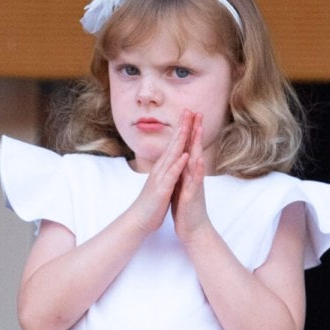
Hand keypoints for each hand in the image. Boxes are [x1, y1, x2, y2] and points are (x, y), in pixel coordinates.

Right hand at [127, 109, 195, 235]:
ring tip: (188, 126)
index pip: (173, 143)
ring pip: (172, 155)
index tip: (189, 114)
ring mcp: (160, 178)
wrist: (140, 220)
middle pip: (173, 144)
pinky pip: (171, 175)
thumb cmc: (152, 201)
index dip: (181, 128)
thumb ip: (166, 169)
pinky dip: (178, 165)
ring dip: (180, 141)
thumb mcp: (161, 181)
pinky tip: (185, 156)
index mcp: (163, 167)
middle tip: (189, 110)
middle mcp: (161, 168)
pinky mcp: (162, 189)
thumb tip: (172, 159)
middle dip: (182, 127)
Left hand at [168, 113, 212, 246]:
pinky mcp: (194, 195)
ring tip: (199, 129)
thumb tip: (180, 158)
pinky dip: (196, 170)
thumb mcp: (182, 185)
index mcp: (188, 172)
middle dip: (196, 130)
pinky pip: (196, 181)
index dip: (188, 131)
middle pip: (195, 149)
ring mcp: (195, 184)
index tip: (188, 114)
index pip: (188, 148)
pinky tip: (197, 159)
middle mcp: (193, 175)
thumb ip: (183, 172)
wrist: (193, 230)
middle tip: (197, 112)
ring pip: (197, 160)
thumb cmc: (187, 208)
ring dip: (197, 145)